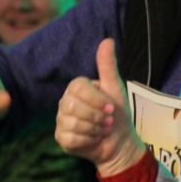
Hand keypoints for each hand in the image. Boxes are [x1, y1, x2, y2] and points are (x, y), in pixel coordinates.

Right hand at [54, 38, 145, 175]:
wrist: (119, 141)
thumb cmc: (117, 113)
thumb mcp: (114, 87)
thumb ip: (107, 65)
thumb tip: (107, 40)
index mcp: (76, 89)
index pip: (77, 88)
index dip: (96, 99)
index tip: (111, 107)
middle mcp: (65, 103)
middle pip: (73, 106)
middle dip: (96, 116)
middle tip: (108, 120)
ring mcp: (61, 120)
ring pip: (72, 123)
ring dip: (94, 129)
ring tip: (102, 129)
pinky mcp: (62, 138)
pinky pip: (70, 138)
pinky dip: (88, 140)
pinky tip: (93, 139)